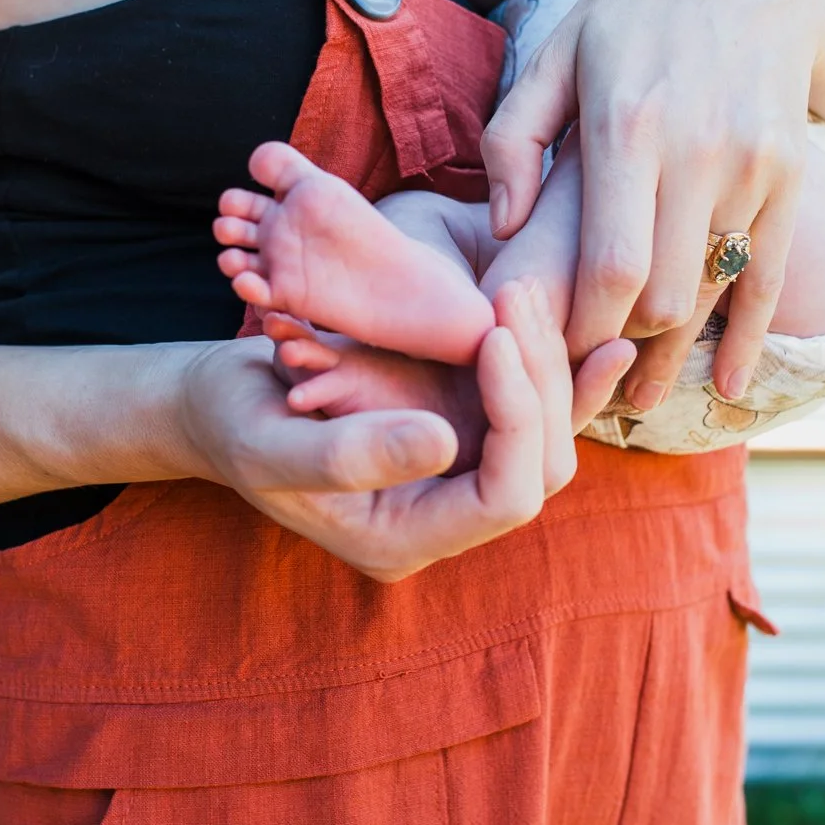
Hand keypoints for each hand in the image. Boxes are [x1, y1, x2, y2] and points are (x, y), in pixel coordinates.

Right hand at [179, 282, 585, 581]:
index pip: (502, 498)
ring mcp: (455, 478)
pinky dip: (557, 375)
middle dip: (539, 381)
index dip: (515, 418)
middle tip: (515, 293)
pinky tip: (607, 346)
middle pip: (539, 468)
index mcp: (402, 538)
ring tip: (525, 287)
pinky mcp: (458, 436)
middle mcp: (442, 517)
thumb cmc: (228, 425)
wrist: (217, 405)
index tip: (492, 337)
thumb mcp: (269, 443)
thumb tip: (444, 440)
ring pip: (543, 438)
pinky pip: (527, 415)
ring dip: (547, 364)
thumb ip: (348, 455)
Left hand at [483, 0, 824, 410]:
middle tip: (579, 379)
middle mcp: (698, 154)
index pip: (610, 267)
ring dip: (671, 353)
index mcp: (628, 126)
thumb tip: (500, 229)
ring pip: (710, 294)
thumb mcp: (558, 51)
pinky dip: (746, 338)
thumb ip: (514, 139)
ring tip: (632, 394)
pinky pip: (769, 277)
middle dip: (618, 350)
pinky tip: (726, 382)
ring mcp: (753, 169)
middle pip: (662, 297)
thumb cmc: (635, 10)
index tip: (549, 353)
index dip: (581, 328)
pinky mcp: (789, 178)